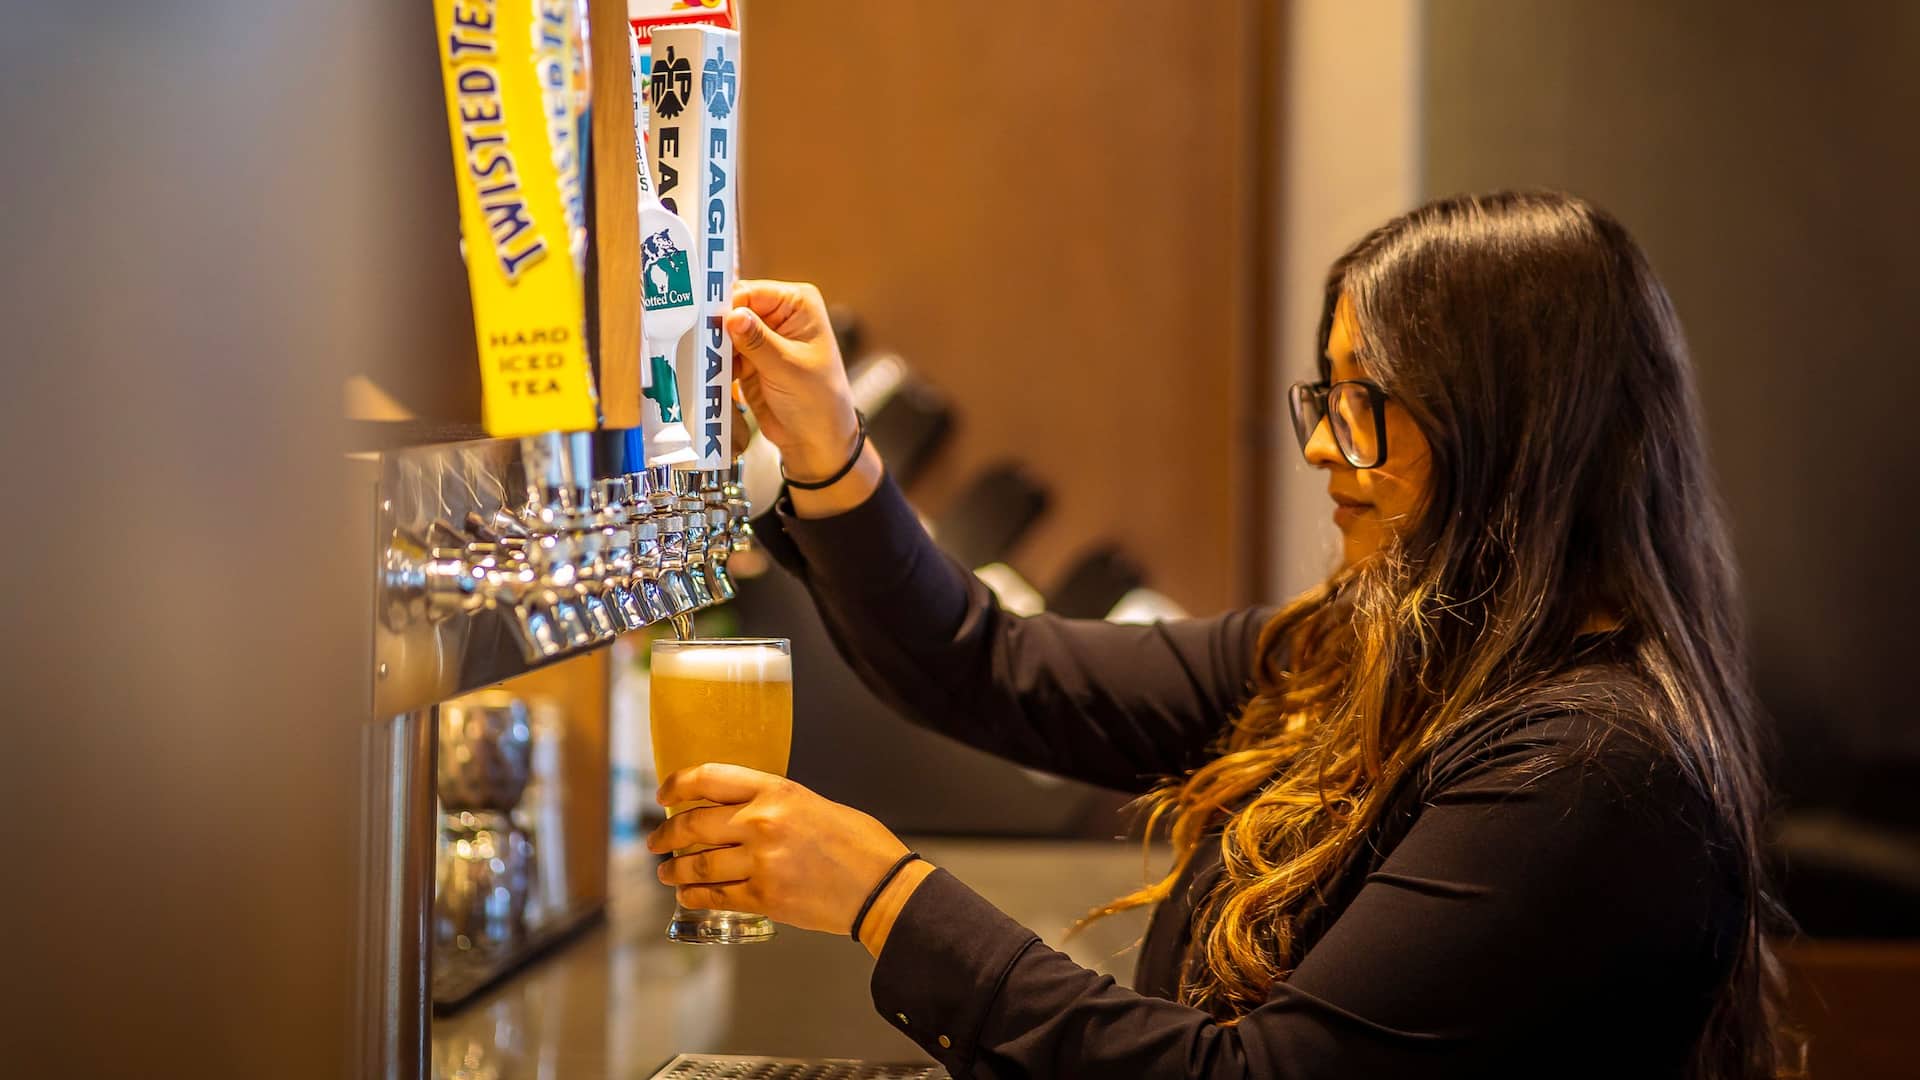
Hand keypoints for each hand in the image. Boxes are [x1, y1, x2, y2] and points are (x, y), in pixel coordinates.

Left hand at [648, 764, 923, 940]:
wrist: (882, 887)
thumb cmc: (858, 844)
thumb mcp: (813, 804)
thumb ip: (773, 806)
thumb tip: (736, 815)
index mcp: (777, 791)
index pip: (709, 778)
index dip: (677, 785)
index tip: (663, 794)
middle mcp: (762, 822)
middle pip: (693, 825)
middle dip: (666, 835)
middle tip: (656, 841)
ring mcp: (761, 862)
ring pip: (697, 866)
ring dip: (675, 871)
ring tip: (667, 873)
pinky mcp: (765, 897)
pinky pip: (715, 896)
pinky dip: (695, 896)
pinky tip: (687, 895)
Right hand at [726, 280, 858, 481]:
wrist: (815, 440)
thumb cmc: (818, 401)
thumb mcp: (788, 367)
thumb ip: (757, 341)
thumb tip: (732, 316)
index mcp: (797, 304)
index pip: (750, 292)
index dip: (727, 307)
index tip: (708, 325)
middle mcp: (779, 315)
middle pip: (733, 310)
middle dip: (717, 329)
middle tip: (703, 348)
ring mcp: (761, 338)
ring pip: (723, 333)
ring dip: (714, 350)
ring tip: (709, 365)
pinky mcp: (747, 359)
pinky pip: (722, 354)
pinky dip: (716, 364)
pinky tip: (714, 376)